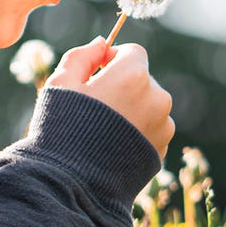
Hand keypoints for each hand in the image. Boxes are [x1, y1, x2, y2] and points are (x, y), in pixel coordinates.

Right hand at [46, 38, 174, 156]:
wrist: (73, 183)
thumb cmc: (62, 128)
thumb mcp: (62, 82)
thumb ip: (83, 55)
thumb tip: (101, 43)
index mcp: (134, 75)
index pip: (132, 52)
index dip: (112, 59)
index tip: (94, 75)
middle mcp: (157, 97)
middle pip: (142, 79)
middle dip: (122, 86)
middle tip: (94, 107)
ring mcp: (163, 125)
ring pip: (148, 105)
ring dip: (131, 109)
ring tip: (102, 131)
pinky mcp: (162, 148)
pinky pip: (151, 129)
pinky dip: (136, 132)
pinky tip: (112, 146)